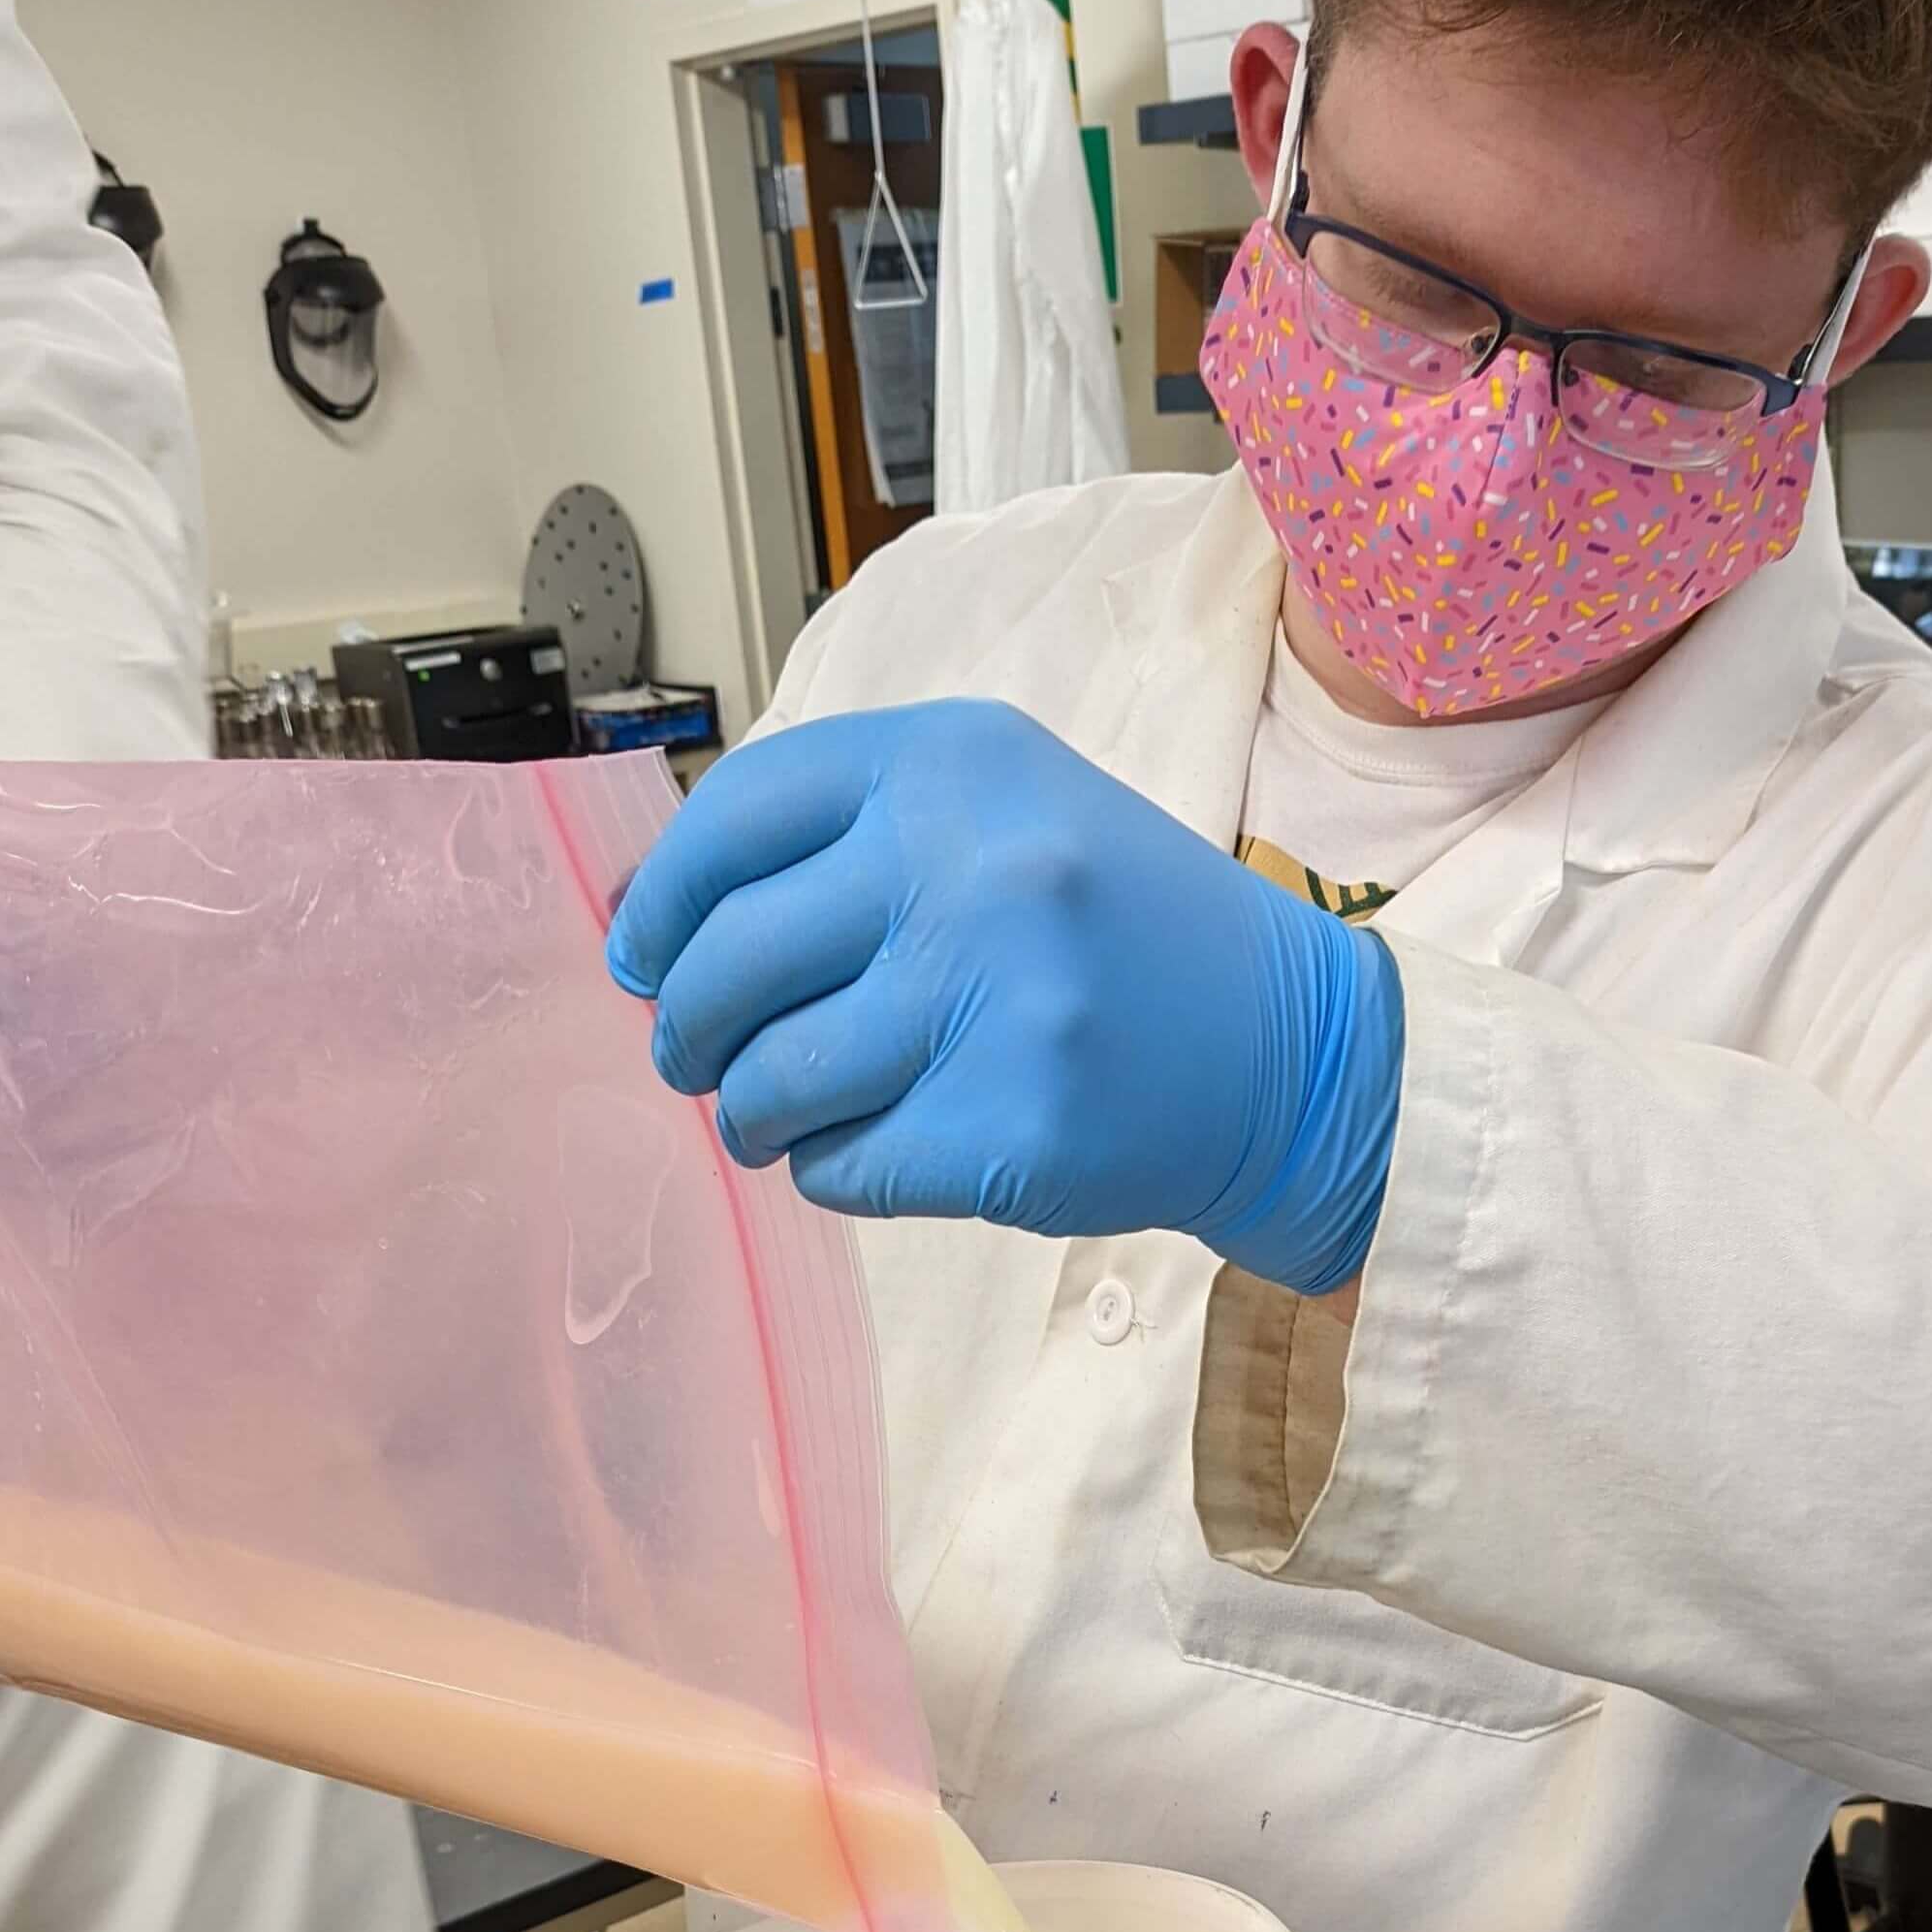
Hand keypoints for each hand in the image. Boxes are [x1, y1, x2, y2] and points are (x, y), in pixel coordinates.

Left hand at [609, 701, 1402, 1295]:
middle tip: (689, 1056)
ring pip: (770, 1078)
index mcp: (958, 762)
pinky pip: (838, 1167)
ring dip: (749, 1111)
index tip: (643, 953)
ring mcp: (995, 1000)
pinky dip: (831, 1169)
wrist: (1289, 1051)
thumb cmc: (1118, 931)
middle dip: (684, 1025)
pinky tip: (882, 1145)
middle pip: (730, 959)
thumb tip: (657, 926)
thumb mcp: (1005, 814)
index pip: (737, 815)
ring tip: (776, 1115)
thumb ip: (849, 839)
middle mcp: (972, 864)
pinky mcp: (1009, 1129)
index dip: (664, 899)